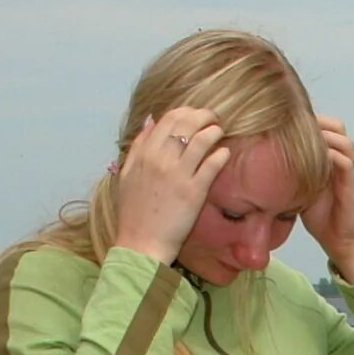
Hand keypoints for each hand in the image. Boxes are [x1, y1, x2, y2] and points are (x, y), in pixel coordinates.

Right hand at [114, 107, 228, 265]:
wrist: (141, 242)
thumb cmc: (134, 211)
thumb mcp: (128, 173)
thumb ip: (139, 145)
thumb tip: (150, 120)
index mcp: (143, 153)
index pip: (167, 119)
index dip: (185, 112)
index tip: (195, 114)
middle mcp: (159, 159)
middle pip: (186, 124)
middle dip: (203, 116)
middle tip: (213, 118)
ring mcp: (177, 174)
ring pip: (201, 140)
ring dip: (214, 131)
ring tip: (220, 131)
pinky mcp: (193, 192)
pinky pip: (211, 165)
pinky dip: (220, 154)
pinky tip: (225, 152)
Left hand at [302, 114, 353, 281]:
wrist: (335, 240)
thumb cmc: (315, 213)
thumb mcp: (296, 184)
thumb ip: (286, 167)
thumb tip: (255, 151)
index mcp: (328, 156)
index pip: (325, 124)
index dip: (311, 117)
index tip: (287, 119)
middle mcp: (340, 160)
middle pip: (338, 126)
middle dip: (319, 122)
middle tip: (297, 128)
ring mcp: (346, 172)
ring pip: (344, 141)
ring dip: (326, 137)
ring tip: (306, 143)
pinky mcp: (350, 186)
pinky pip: (345, 163)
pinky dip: (330, 156)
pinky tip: (312, 160)